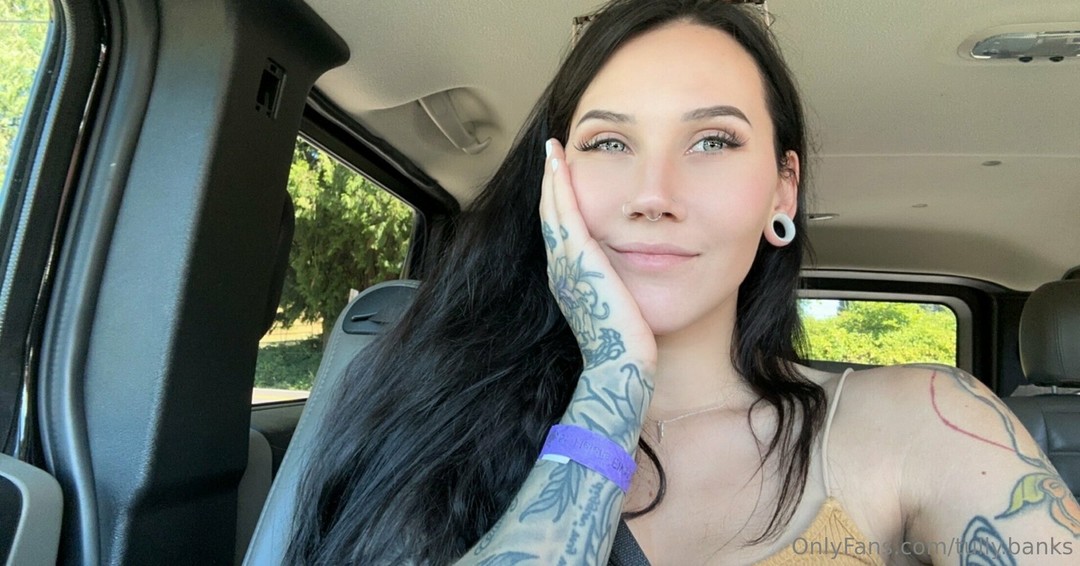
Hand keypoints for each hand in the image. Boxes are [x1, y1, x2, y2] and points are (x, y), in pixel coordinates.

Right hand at [539, 139, 656, 373]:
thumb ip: (619, 285)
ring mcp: (564, 263)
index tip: (562, 177)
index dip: (559, 202)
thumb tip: (637, 270)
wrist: (620, 364)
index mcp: (569, 279)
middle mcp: (560, 268)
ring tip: (554, 150)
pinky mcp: (577, 258)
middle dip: (552, 182)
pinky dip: (560, 185)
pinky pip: (564, 213)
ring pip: (553, 209)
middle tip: (553, 152)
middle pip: (550, 215)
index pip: (561, 231)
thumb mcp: (621, 306)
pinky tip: (560, 163)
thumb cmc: (630, 343)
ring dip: (552, 176)